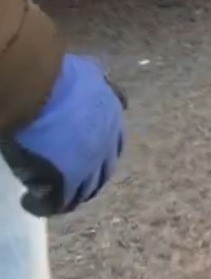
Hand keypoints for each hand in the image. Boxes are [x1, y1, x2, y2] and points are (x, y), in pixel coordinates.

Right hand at [2, 54, 125, 215]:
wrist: (37, 87)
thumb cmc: (57, 76)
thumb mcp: (88, 71)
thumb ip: (96, 79)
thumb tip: (99, 78)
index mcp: (113, 119)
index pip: (114, 146)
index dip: (100, 156)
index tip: (84, 160)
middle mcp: (106, 144)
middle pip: (102, 174)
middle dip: (86, 183)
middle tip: (67, 186)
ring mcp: (87, 164)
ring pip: (80, 193)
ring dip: (65, 198)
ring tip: (46, 198)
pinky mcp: (63, 180)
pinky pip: (54, 203)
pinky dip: (42, 206)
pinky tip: (28, 202)